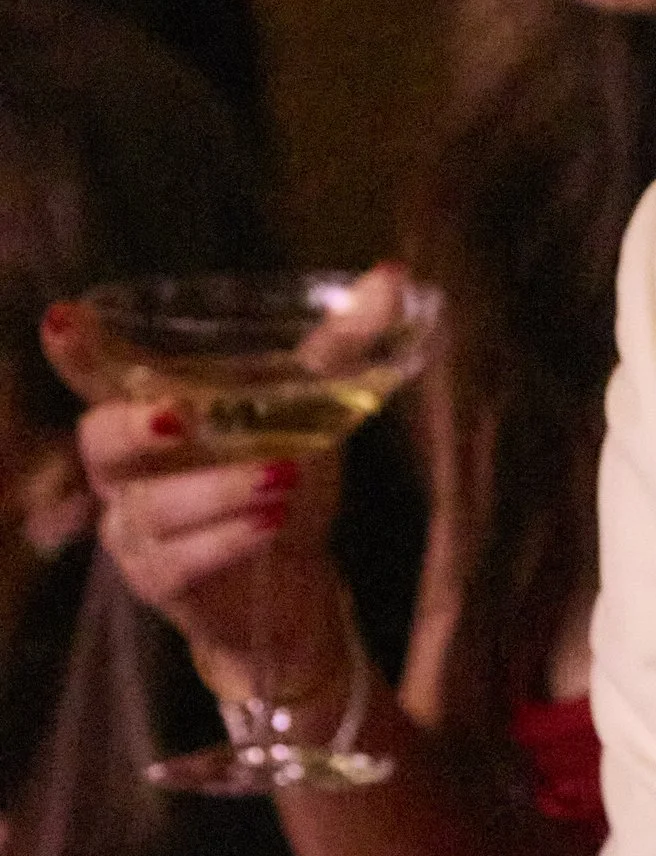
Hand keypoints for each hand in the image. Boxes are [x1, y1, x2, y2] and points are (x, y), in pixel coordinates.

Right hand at [42, 268, 414, 707]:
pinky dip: (225, 538)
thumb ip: (341, 345)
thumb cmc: (286, 472)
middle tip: (184, 415)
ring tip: (282, 476)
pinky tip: (269, 524)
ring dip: (217, 488)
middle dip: (137, 426)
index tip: (64, 320)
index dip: (76, 350)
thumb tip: (392, 276)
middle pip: (100, 439)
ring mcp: (134, 525)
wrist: (295, 577)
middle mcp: (127, 467)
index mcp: (152, 407)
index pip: (96, 373)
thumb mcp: (317, 406)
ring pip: (150, 505)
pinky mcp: (156, 579)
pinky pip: (175, 560)